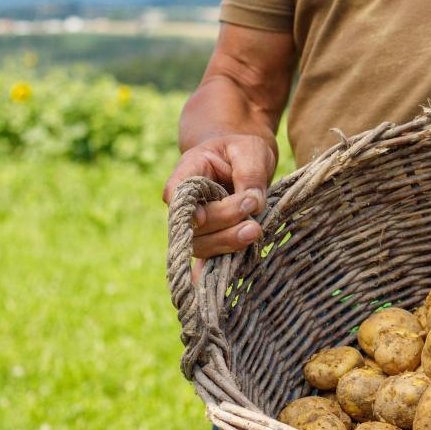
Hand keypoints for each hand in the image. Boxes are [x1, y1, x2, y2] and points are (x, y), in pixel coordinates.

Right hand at [162, 133, 275, 258]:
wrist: (246, 162)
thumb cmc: (244, 152)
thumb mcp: (250, 150)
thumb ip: (250, 173)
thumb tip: (253, 202)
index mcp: (190, 171)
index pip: (175, 192)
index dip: (184, 209)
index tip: (201, 217)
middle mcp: (188, 202)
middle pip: (192, 222)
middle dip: (222, 221)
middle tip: (251, 209)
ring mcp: (197, 225)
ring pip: (201, 245)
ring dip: (227, 242)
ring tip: (255, 231)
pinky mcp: (213, 240)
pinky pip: (210, 260)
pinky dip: (217, 270)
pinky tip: (223, 279)